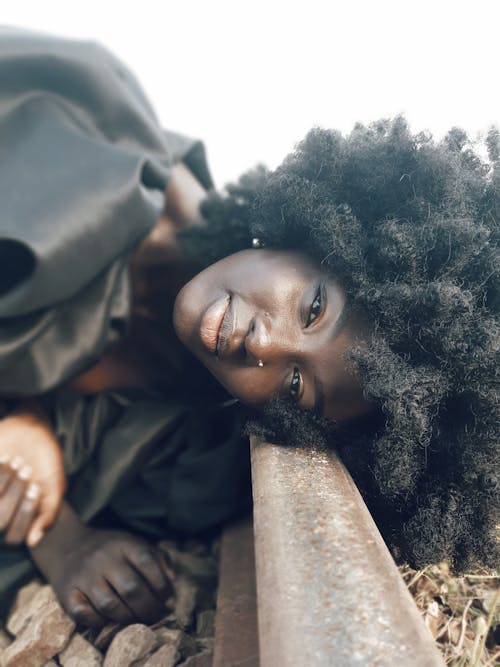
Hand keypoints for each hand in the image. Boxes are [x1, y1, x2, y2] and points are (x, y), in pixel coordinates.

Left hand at [0, 404, 65, 546]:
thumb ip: (49, 515)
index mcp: (22, 516)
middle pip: (1, 521)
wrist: (32, 428)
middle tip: (27, 472)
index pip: (14, 536)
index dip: (25, 514)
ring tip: (17, 462)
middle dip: (16, 494)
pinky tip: (4, 458)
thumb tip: (32, 543)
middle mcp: (4, 509)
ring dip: (5, 481)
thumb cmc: (47, 458)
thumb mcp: (56, 486)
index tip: (37, 488)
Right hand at [31, 504, 173, 627]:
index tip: (166, 597)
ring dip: (129, 618)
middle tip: (156, 615)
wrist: (67, 545)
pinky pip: (86, 615)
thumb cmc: (110, 548)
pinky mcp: (67, 594)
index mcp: (122, 543)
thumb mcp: (134, 543)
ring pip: (110, 605)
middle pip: (131, 589)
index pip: (148, 563)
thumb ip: (157, 558)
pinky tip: (112, 619)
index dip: (162, 585)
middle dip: (149, 608)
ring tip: (137, 619)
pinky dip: (102, 622)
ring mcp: (84, 576)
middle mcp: (102, 558)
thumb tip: (172, 582)